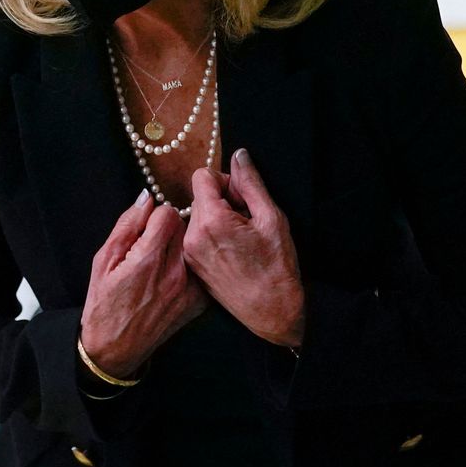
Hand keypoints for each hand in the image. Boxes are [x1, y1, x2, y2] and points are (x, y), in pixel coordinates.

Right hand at [79, 190, 207, 379]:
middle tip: (153, 244)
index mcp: (147, 260)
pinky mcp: (201, 302)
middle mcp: (174, 273)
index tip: (147, 227)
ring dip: (182, 247)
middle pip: (186, 226)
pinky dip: (191, 268)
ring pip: (196, 246)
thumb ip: (127, 225)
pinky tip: (174, 278)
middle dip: (170, 229)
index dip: (155, 215)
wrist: (117, 348)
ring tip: (163, 261)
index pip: (168, 213)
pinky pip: (202, 269)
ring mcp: (191, 289)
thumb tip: (146, 198)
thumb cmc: (104, 304)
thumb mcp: (103, 260)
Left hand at [183, 149, 305, 346]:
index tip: (242, 198)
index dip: (225, 181)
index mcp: (210, 220)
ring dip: (217, 218)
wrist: (271, 311)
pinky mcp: (191, 265)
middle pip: (199, 196)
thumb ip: (251, 183)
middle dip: (222, 200)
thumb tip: (239, 155)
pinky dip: (212, 235)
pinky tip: (233, 250)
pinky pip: (196, 236)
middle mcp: (192, 236)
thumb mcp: (271, 218)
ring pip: (198, 216)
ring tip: (241, 237)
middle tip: (247, 220)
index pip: (201, 176)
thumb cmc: (277, 267)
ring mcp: (189, 253)